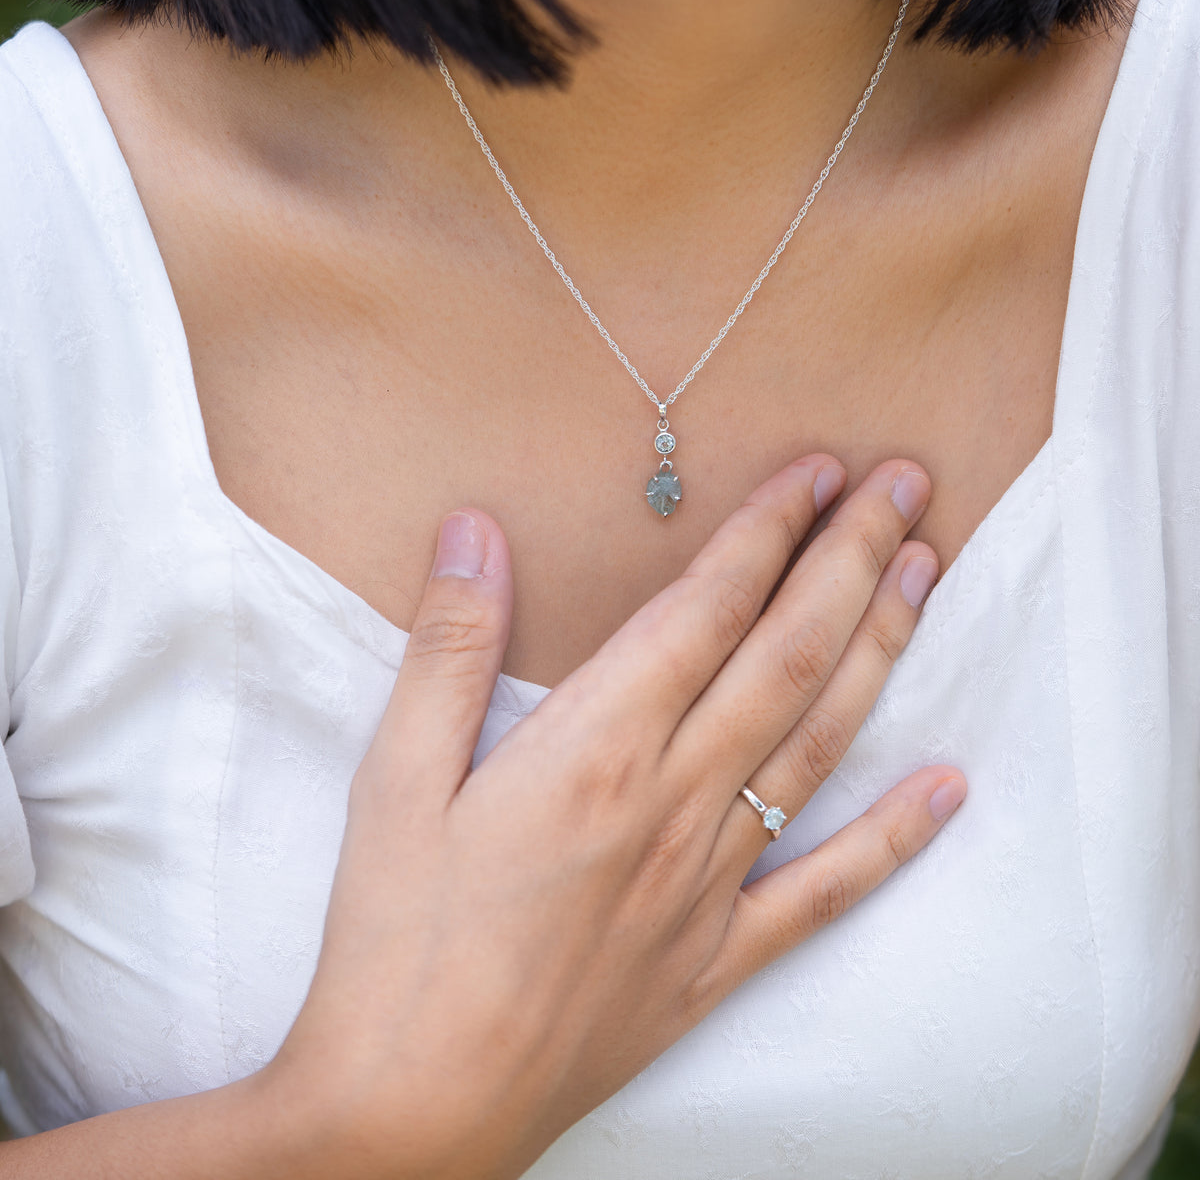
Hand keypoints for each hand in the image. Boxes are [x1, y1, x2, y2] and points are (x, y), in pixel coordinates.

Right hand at [266, 455, 962, 1179]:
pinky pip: (824, 891)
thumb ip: (447, 647)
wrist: (412, 1111)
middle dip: (851, 557)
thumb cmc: (393, 941)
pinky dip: (894, 837)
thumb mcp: (393, 780)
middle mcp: (672, 804)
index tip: (818, 469)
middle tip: (904, 484)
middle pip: (786, 656)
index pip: (707, 610)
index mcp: (594, 750)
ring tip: (927, 574)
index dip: (769, 530)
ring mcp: (707, 885)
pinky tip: (948, 788)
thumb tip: (476, 528)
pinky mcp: (716, 960)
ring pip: (819, 744)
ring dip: (880, 650)